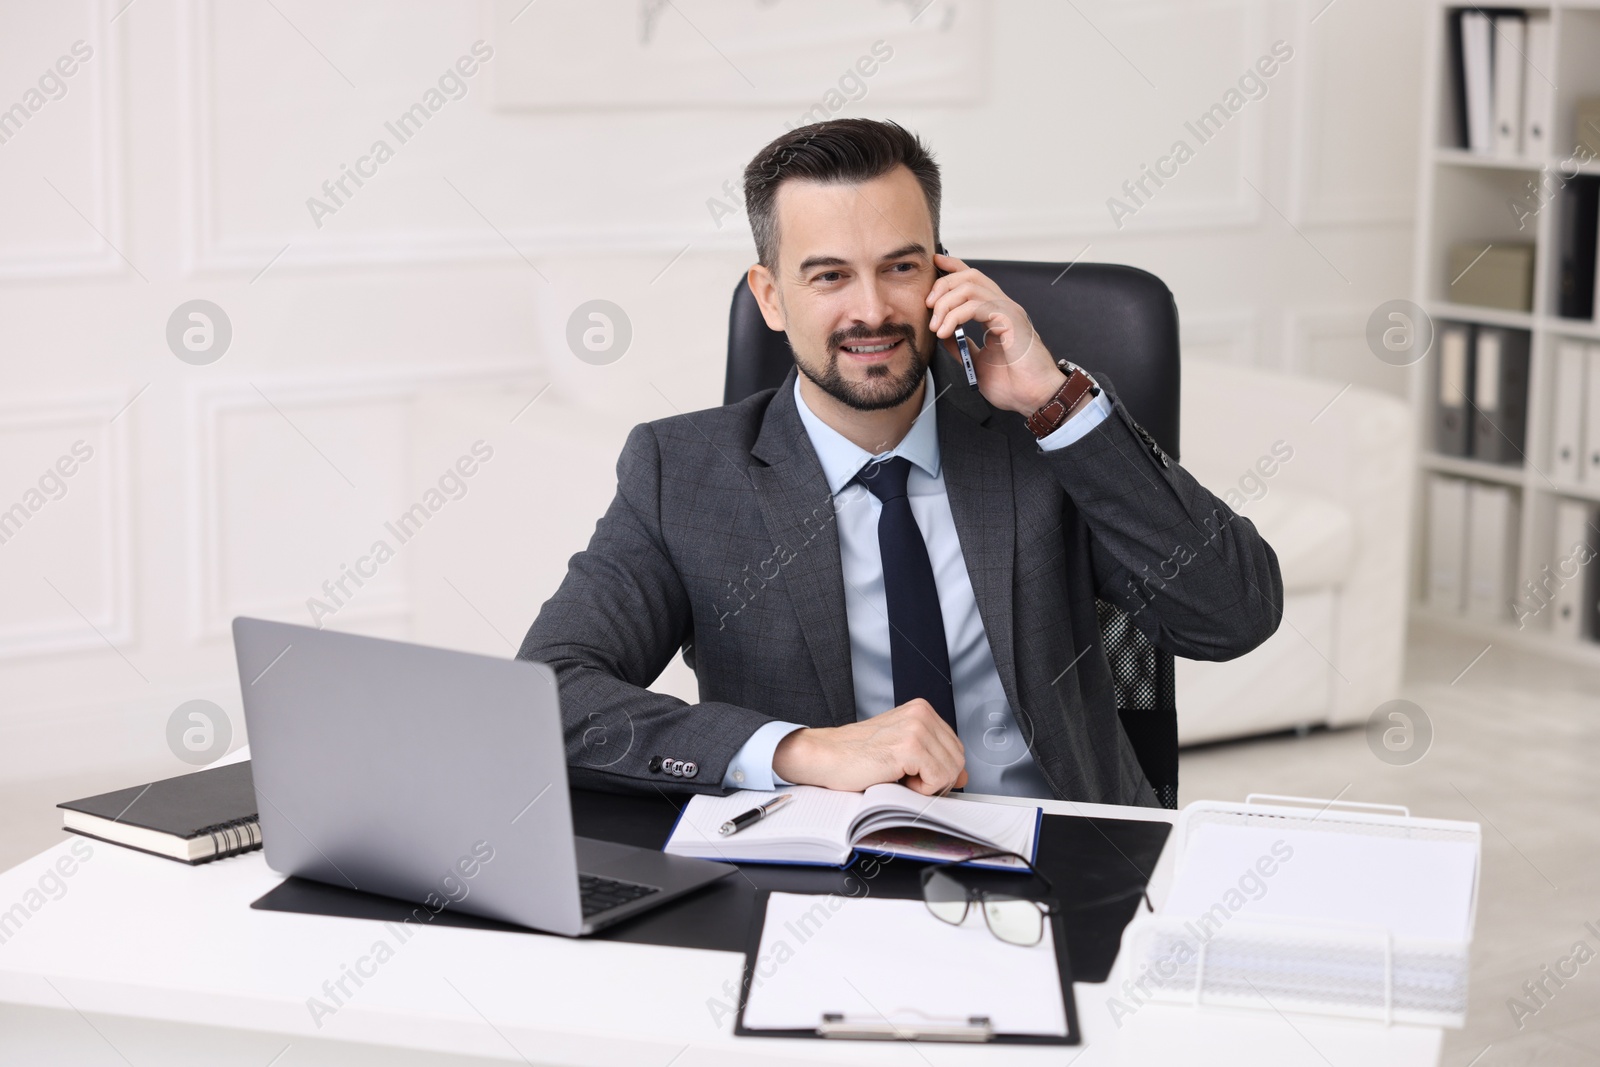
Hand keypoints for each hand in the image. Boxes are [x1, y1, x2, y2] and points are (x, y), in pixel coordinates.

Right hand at [771, 698, 968, 794]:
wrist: (825, 756)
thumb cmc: (856, 756)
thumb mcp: (903, 751)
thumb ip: (934, 758)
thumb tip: (963, 774)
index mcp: (921, 710)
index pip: (956, 748)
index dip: (941, 770)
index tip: (918, 775)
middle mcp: (922, 714)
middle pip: (958, 760)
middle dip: (937, 779)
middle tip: (906, 779)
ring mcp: (917, 728)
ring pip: (951, 771)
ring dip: (926, 785)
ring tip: (898, 776)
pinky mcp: (909, 746)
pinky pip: (937, 779)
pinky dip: (920, 789)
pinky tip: (896, 777)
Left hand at [928, 252, 1065, 416]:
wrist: (1034, 398)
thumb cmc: (1014, 384)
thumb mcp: (976, 361)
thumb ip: (960, 345)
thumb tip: (942, 333)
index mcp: (997, 314)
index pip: (974, 280)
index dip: (953, 268)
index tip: (935, 265)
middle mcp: (1003, 307)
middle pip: (969, 276)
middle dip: (943, 285)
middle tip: (928, 306)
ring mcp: (1008, 311)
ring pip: (970, 286)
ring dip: (946, 303)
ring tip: (937, 326)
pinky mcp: (1010, 320)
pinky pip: (976, 305)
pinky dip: (955, 316)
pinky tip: (946, 332)